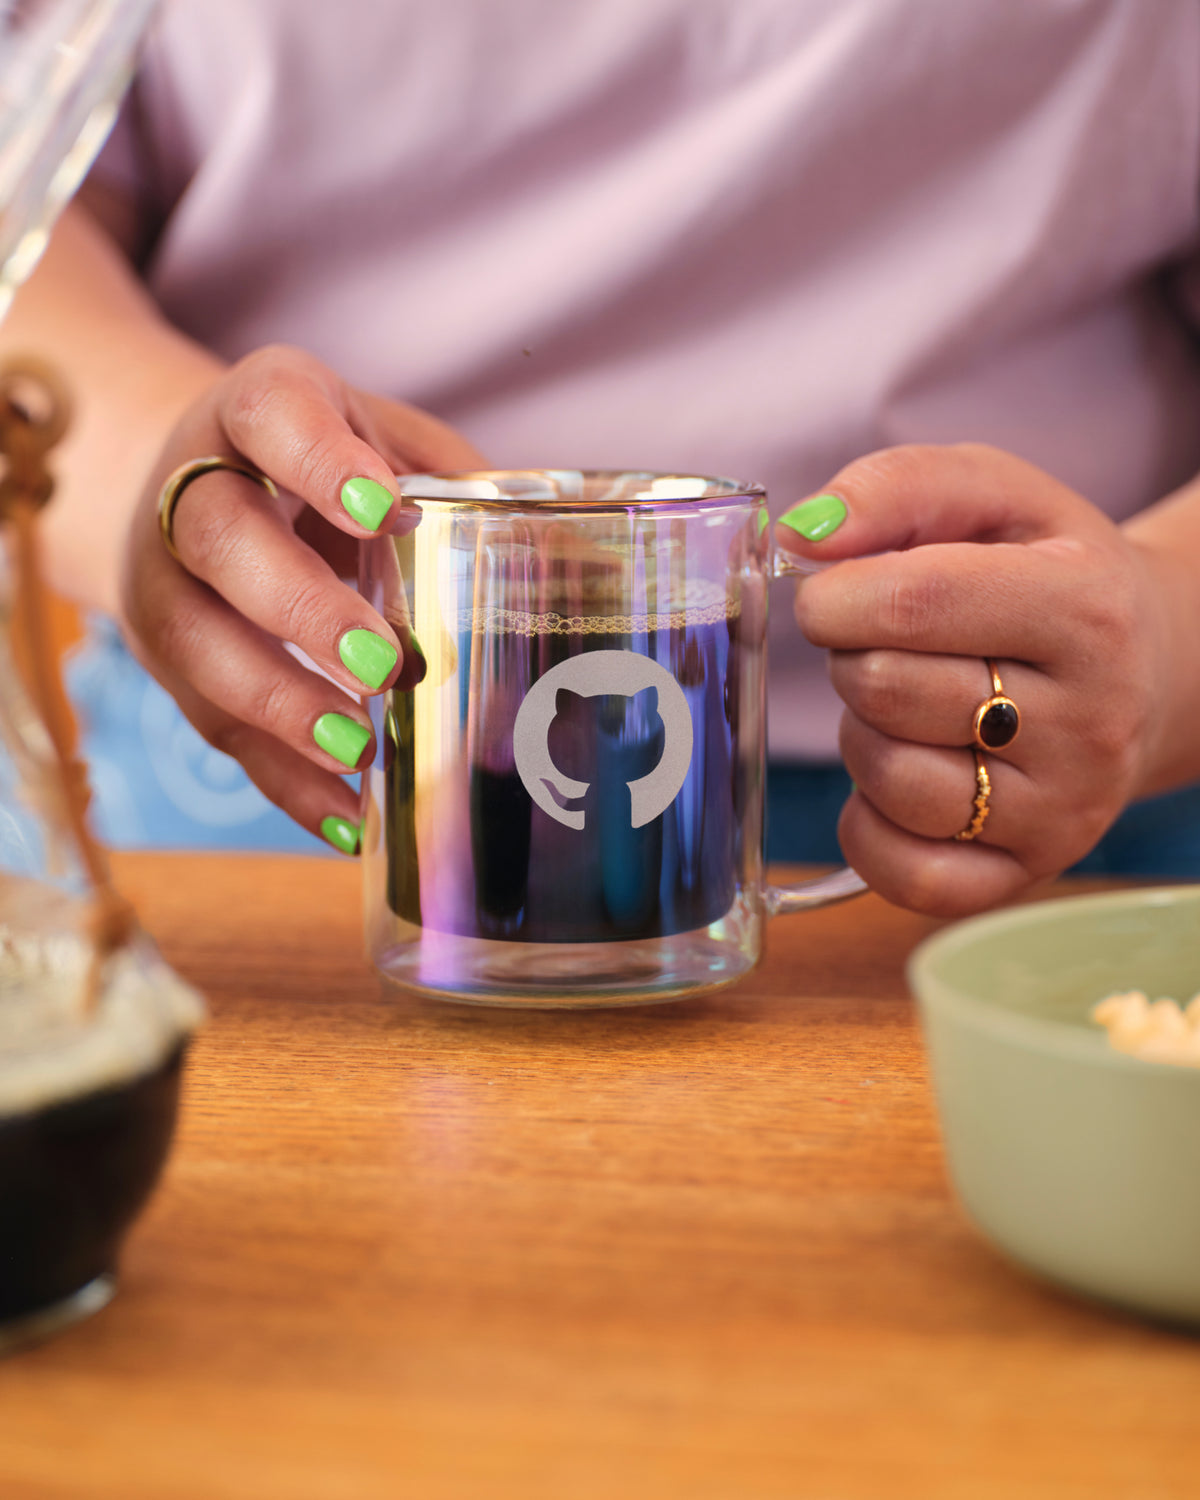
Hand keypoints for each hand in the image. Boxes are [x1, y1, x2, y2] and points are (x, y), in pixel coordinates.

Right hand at [120, 344, 483, 850]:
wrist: (191, 490)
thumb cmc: (322, 468)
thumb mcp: (383, 443)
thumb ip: (455, 489)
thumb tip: (579, 568)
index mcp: (255, 410)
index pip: (271, 413)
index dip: (319, 460)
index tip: (383, 508)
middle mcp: (189, 489)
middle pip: (220, 540)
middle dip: (302, 607)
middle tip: (386, 663)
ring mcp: (165, 581)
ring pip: (199, 643)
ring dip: (281, 704)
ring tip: (360, 750)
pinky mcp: (170, 664)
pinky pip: (214, 726)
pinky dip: (281, 778)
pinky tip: (345, 816)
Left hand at [776, 443, 1175, 915]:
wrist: (1146, 671)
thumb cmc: (1049, 572)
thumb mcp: (997, 495)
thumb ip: (898, 488)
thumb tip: (802, 535)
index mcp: (1083, 610)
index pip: (913, 603)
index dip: (834, 598)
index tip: (828, 597)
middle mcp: (1088, 721)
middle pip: (885, 689)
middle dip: (853, 659)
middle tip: (889, 648)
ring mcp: (1062, 810)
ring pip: (888, 778)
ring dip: (862, 735)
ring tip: (908, 708)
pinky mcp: (1028, 872)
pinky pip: (903, 871)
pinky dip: (867, 826)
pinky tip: (895, 781)